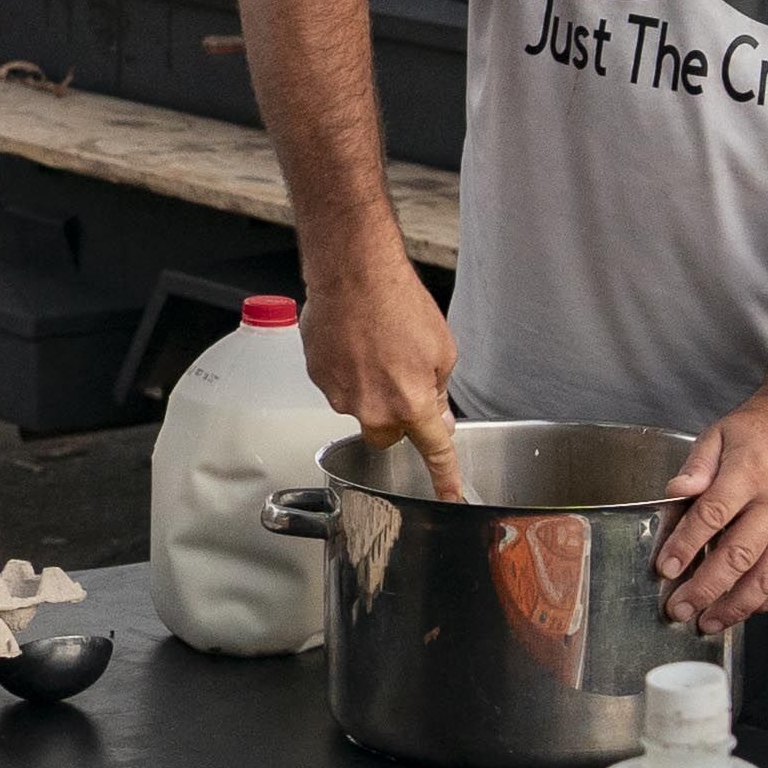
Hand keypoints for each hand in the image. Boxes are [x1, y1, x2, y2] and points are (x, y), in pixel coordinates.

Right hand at [298, 259, 455, 464]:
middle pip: (386, 434)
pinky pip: (337, 383)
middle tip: (401, 379)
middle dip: (395, 416)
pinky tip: (354, 339)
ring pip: (360, 406)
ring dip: (369, 386)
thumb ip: (438, 391)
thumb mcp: (441, 348)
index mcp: (411, 404)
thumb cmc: (399, 302)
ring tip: (375, 345)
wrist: (353, 272)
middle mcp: (373, 409)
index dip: (444, 476)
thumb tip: (438, 417)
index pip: (433, 451)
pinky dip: (347, 367)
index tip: (449, 494)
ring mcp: (340, 395)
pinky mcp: (318, 377)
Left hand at [657, 395, 767, 631]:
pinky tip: (746, 609)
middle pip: (739, 554)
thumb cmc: (759, 431)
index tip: (666, 569)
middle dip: (706, 588)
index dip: (686, 546)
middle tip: (680, 609)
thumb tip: (674, 491)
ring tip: (709, 622)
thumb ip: (696, 465)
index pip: (713, 515)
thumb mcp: (719, 434)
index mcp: (751, 470)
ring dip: (736, 605)